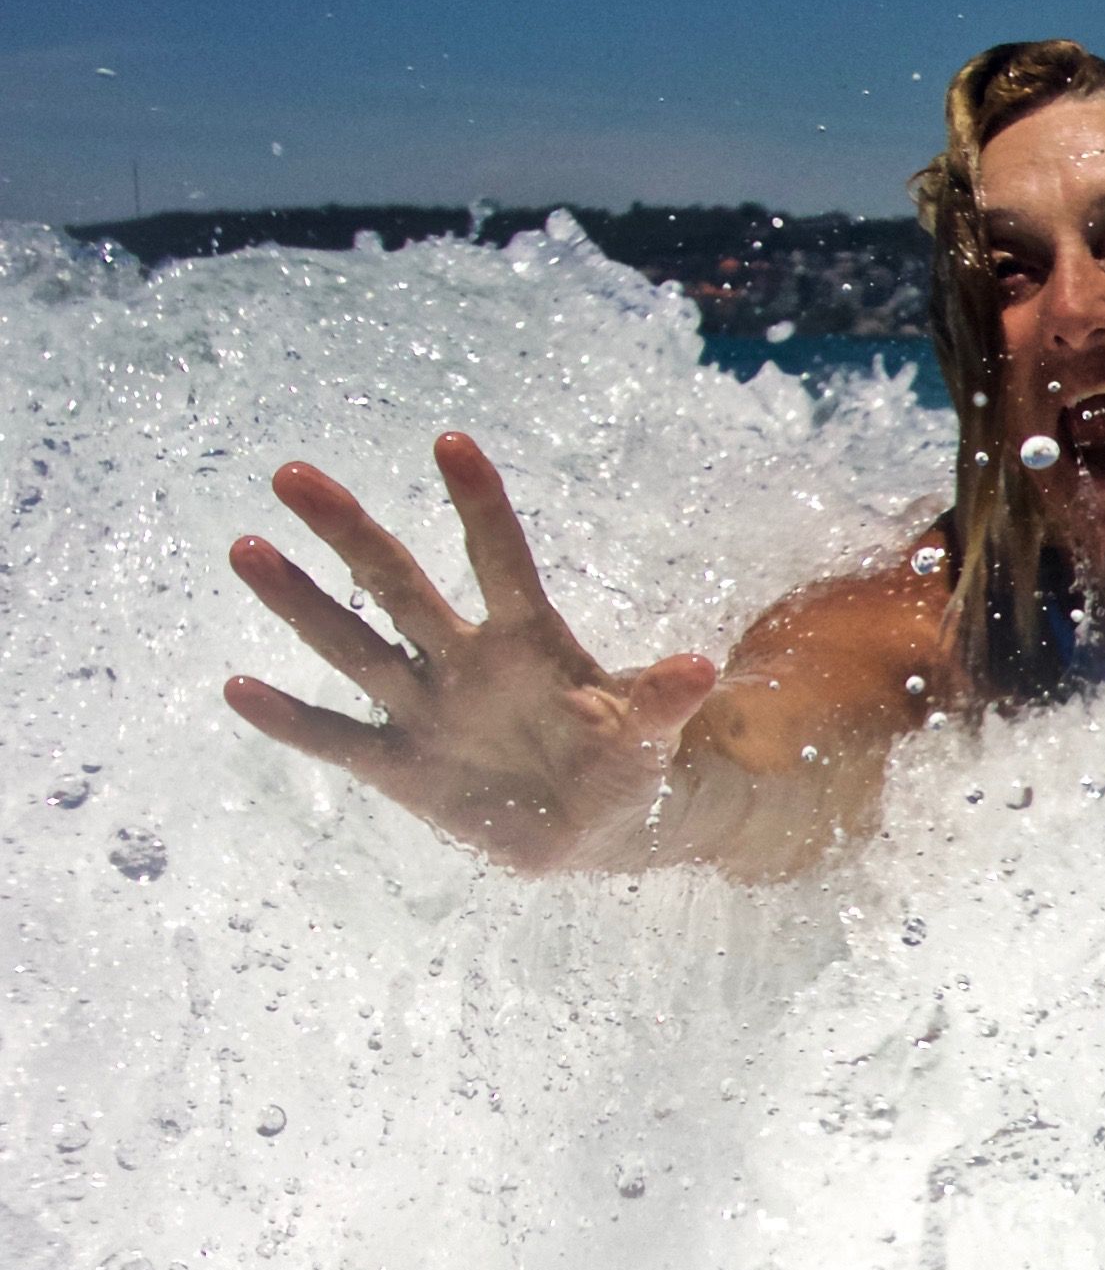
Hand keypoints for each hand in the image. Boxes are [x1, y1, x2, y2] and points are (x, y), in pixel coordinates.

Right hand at [224, 433, 720, 871]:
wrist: (593, 828)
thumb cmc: (620, 761)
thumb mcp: (648, 735)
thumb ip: (662, 702)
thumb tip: (700, 669)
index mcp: (529, 641)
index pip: (501, 559)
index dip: (479, 505)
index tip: (450, 440)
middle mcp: (464, 662)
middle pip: (399, 586)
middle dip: (350, 533)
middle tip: (292, 474)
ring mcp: (426, 711)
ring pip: (354, 648)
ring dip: (301, 604)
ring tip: (247, 548)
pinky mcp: (401, 769)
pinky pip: (338, 739)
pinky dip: (292, 721)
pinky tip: (238, 688)